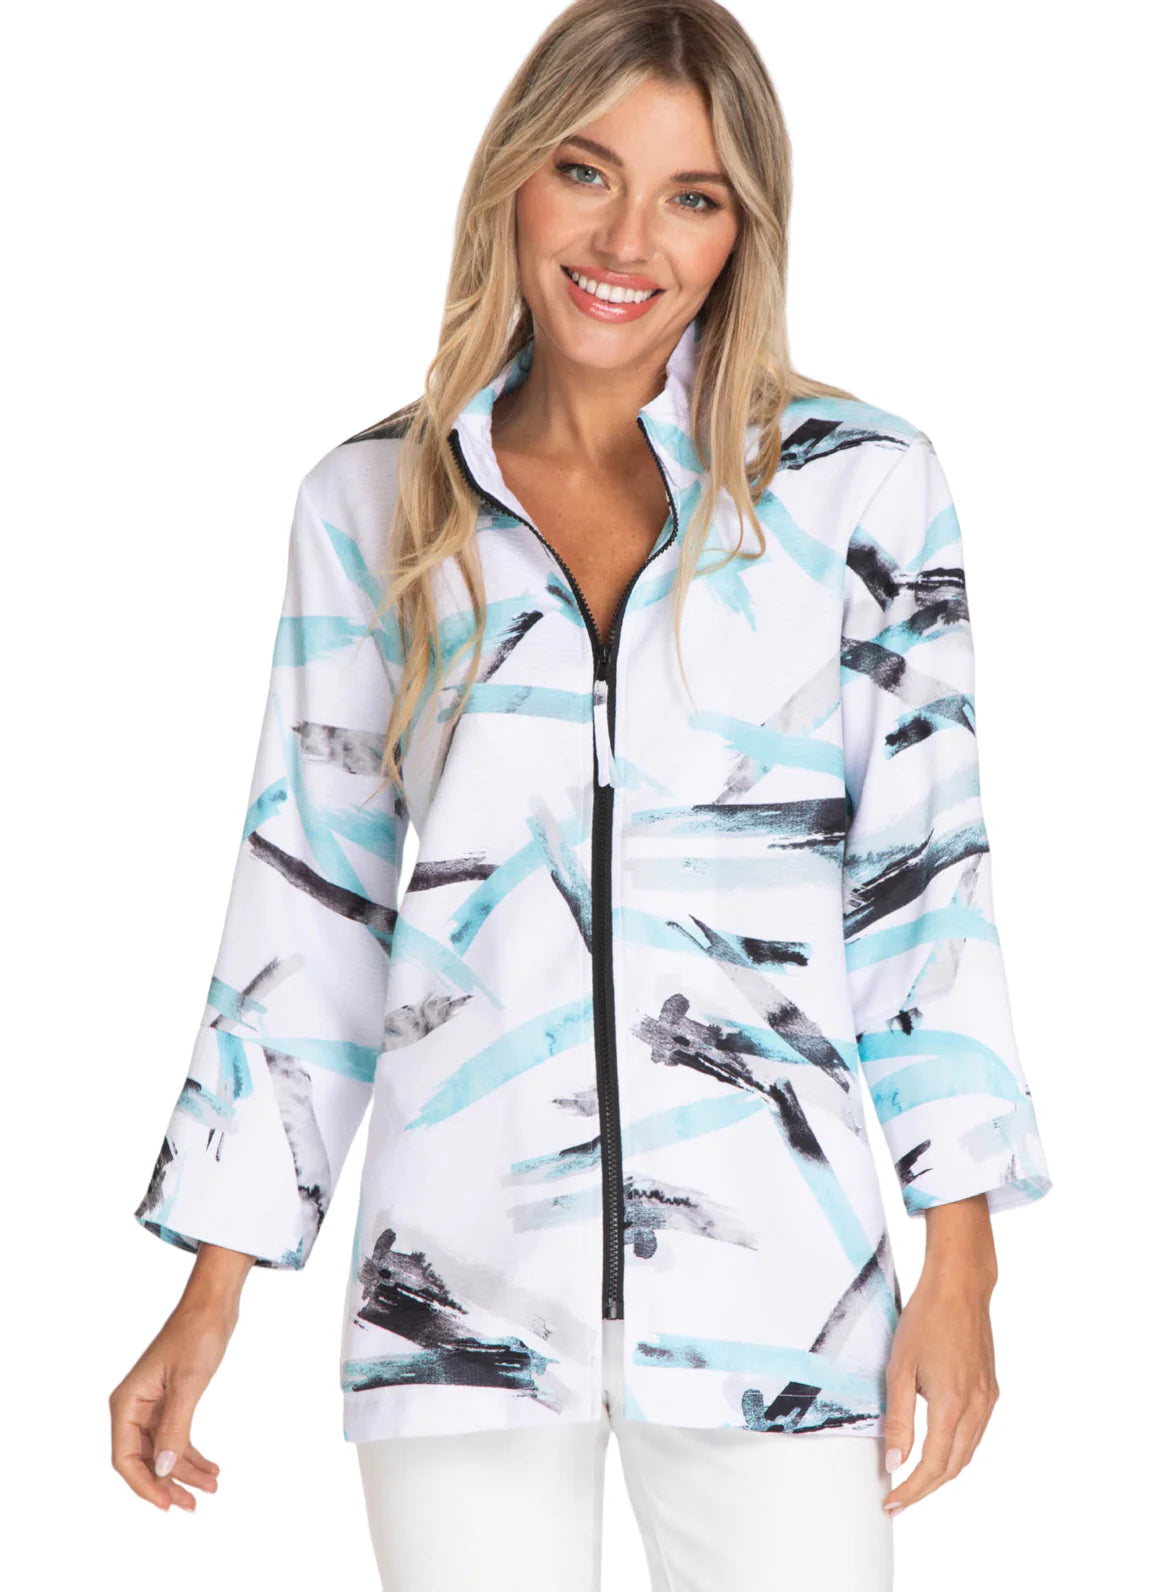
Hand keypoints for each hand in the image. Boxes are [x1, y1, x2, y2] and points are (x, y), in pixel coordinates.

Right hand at [109, 1301, 233, 1511]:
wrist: (212, 1305)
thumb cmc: (196, 1335)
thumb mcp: (188, 1384)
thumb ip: (175, 1428)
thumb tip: (162, 1469)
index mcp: (126, 1403)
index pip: (125, 1458)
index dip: (144, 1486)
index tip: (168, 1504)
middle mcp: (134, 1408)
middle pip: (143, 1460)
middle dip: (168, 1484)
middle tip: (194, 1504)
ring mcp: (152, 1406)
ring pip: (163, 1452)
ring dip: (184, 1471)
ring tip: (212, 1487)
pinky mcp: (171, 1402)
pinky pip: (176, 1438)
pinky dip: (192, 1454)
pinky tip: (211, 1468)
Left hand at [881, 1202, 999, 1514]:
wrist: (960, 1288)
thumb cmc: (926, 1320)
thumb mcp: (900, 1368)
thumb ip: (898, 1419)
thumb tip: (895, 1462)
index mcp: (952, 1404)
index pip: (933, 1465)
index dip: (912, 1489)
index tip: (892, 1502)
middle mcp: (977, 1408)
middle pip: (953, 1467)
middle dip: (926, 1488)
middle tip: (899, 1498)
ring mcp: (988, 1400)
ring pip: (967, 1453)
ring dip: (942, 1472)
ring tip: (914, 1481)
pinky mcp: (991, 1390)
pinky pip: (976, 1434)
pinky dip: (957, 1451)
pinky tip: (938, 1448)